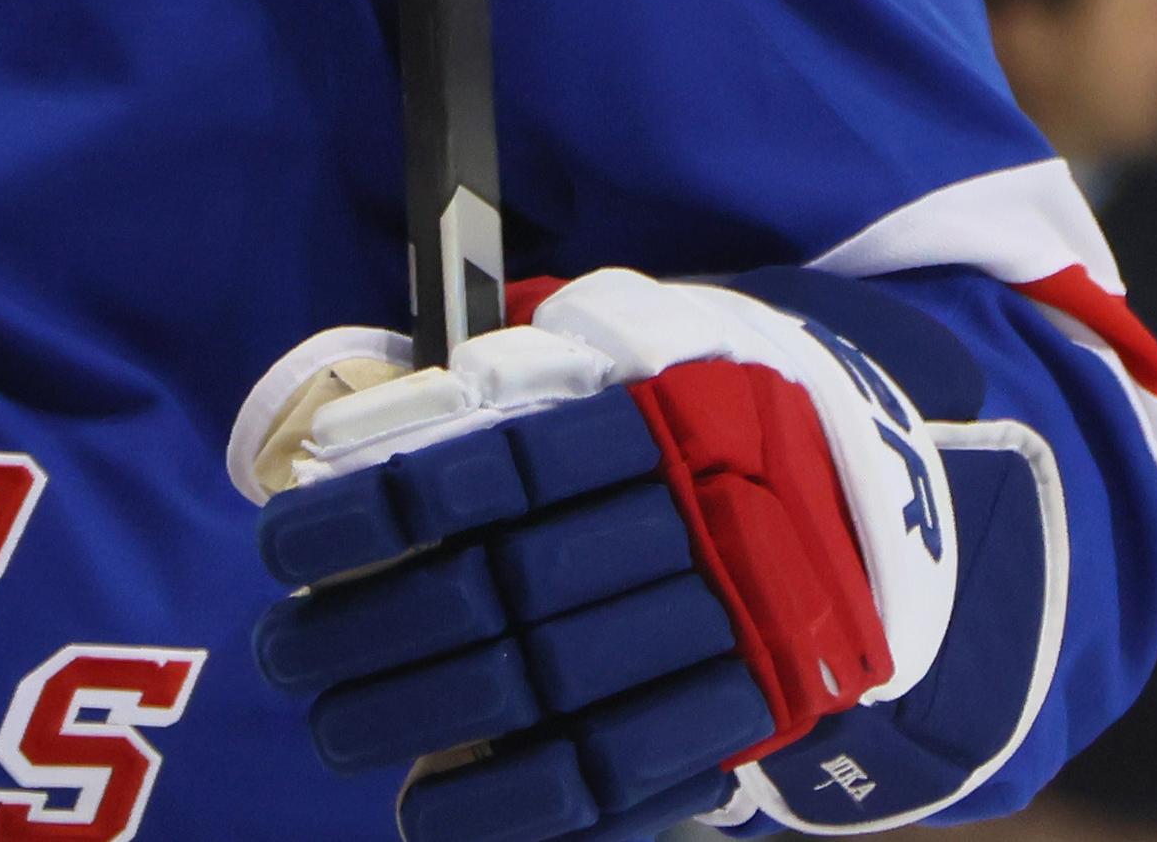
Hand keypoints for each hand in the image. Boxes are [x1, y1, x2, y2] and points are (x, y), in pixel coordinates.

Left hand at [234, 272, 953, 841]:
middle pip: (499, 592)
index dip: (372, 517)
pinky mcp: (748, 717)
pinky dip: (513, 805)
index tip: (279, 548)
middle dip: (369, 632)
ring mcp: (724, 630)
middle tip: (282, 655)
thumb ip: (505, 384)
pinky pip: (620, 777)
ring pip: (547, 687)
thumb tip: (360, 440)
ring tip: (328, 728)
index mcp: (648, 425)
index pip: (483, 475)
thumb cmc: (692, 421)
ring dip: (418, 718)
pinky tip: (427, 810)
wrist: (878, 499)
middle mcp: (688, 526)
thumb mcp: (620, 359)